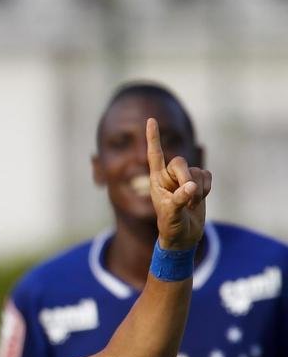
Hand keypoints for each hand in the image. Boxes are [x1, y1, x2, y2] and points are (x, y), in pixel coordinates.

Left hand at [147, 117, 209, 251]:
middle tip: (189, 195)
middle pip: (181, 163)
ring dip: (198, 190)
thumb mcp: (171, 215)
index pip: (154, 155)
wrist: (183, 236)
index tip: (150, 120)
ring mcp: (185, 178)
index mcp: (156, 180)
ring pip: (197, 172)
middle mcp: (169, 176)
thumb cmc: (171, 226)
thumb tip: (190, 187)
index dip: (153, 138)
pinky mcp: (199, 182)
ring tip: (190, 205)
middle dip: (187, 178)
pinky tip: (198, 200)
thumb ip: (179, 200)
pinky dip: (207, 189)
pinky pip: (207, 175)